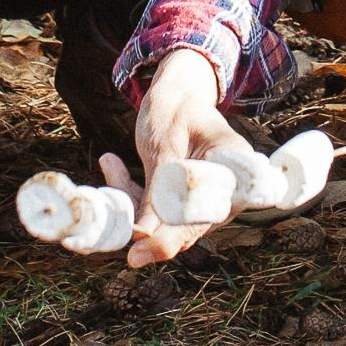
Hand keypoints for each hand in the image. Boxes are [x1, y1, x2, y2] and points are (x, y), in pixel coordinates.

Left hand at [101, 47, 237, 266]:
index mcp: (234, 168)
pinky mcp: (185, 203)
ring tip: (110, 162)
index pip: (206, 215)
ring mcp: (206, 200)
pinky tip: (112, 162)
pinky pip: (156, 214)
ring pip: (166, 225)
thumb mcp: (164, 144)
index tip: (137, 252)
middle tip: (113, 222)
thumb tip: (143, 235)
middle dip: (145, 225)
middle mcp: (226, 191)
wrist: (177, 93)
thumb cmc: (176, 108)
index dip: (173, 238)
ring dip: (133, 203)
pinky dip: (132, 197)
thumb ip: (158, 189)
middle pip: (186, 228)